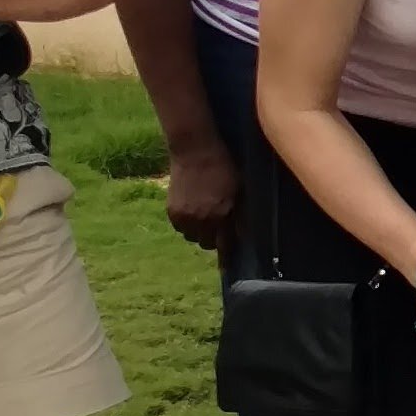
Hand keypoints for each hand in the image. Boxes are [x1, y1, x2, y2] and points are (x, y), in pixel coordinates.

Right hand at [160, 135, 241, 249]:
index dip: (227, 257)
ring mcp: (184, 217)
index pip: (225, 246)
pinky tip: (193, 212)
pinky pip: (181, 228)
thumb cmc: (223, 166)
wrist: (194, 150)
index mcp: (221, 215)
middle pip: (207, 244)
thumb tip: (243, 235)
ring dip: (200, 232)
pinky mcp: (171, 212)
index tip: (228, 266)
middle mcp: (201, 220)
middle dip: (214, 239)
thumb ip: (242, 214)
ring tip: (205, 217)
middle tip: (219, 227)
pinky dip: (187, 224)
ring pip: (193, 237)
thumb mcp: (240, 189)